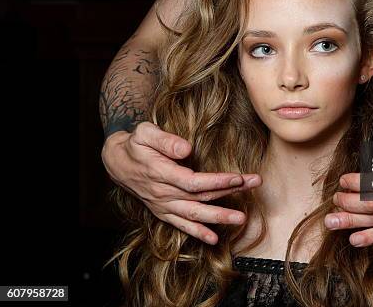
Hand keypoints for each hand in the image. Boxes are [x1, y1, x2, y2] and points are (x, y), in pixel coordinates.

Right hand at [101, 122, 261, 243]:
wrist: (117, 162)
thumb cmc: (135, 144)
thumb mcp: (144, 133)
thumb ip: (165, 140)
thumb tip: (187, 148)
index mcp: (160, 173)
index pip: (193, 181)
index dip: (217, 181)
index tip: (238, 177)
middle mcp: (163, 194)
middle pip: (201, 196)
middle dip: (230, 192)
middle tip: (255, 183)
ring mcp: (163, 205)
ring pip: (194, 214)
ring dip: (219, 217)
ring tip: (241, 219)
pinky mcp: (163, 212)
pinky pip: (181, 225)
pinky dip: (197, 233)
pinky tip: (214, 239)